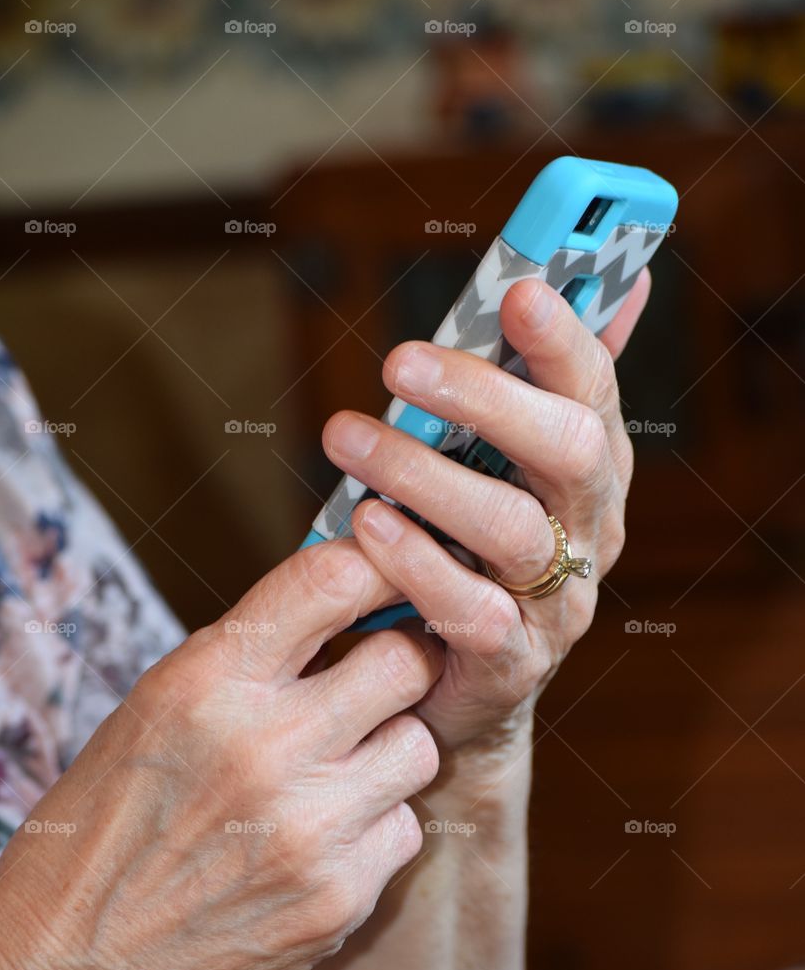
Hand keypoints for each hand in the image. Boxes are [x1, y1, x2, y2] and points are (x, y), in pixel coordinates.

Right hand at [0, 541, 442, 969]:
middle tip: (380, 676)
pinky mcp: (339, 899)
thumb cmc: (107, 823)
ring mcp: (309, 830)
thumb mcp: (154, 708)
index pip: (334, 578)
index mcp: (205, 682)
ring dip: (389, 746)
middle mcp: (264, 747)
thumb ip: (251, 653)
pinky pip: (404, 827)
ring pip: (419, 745)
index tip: (392, 575)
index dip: (378, 567)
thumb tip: (350, 594)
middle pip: (409, 660)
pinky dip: (374, 826)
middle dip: (402, 660)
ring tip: (337, 767)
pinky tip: (321, 839)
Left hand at [322, 271, 650, 754]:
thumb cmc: (478, 555)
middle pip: (567, 450)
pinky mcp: (513, 662)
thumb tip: (623, 280)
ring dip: (424, 476)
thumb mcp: (515, 465)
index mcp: (593, 467)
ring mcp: (558, 601)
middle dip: (487, 397)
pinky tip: (365, 527)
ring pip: (511, 529)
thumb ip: (552, 379)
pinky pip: (472, 612)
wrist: (463, 689)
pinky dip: (415, 564)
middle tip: (397, 361)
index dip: (563, 341)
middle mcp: (591, 529)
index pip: (594, 390)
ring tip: (345, 439)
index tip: (517, 291)